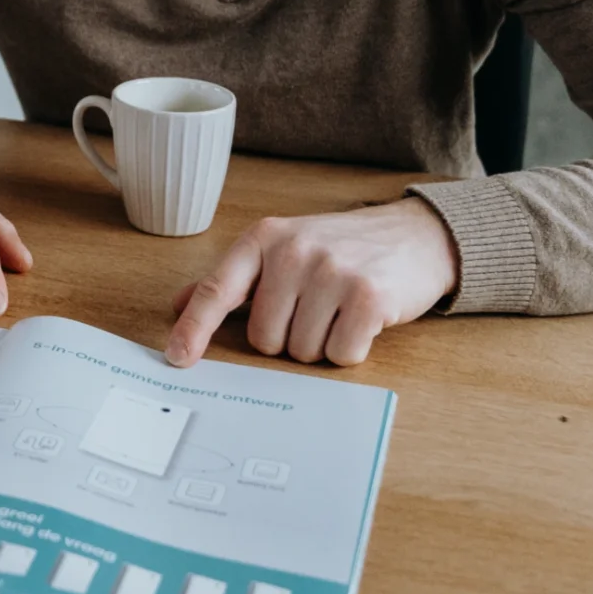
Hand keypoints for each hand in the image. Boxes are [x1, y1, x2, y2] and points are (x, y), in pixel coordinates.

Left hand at [166, 199, 458, 367]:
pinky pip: (341, 355)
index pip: (218, 289)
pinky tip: (363, 321)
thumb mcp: (283, 250)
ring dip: (322, 344)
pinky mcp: (369, 297)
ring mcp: (332, 272)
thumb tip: (179, 304)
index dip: (195, 328)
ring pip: (302, 352)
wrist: (415, 236)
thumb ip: (234, 280)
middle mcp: (293, 251)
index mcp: (264, 238)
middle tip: (315, 309)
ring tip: (340, 310)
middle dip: (289, 338)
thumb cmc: (342, 248)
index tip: (177, 358)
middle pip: (265, 339)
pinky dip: (351, 349)